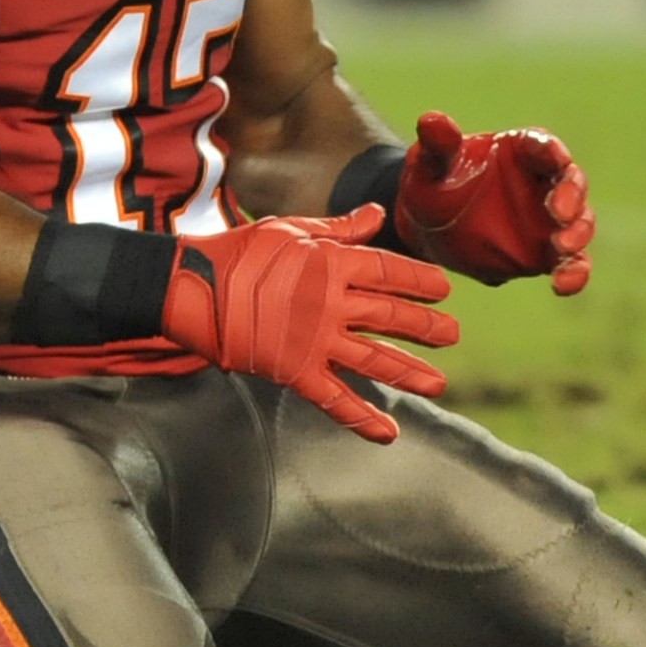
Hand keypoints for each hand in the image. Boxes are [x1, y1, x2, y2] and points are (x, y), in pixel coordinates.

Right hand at [159, 206, 457, 443]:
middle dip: (426, 327)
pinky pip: (335, 400)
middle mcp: (330, 302)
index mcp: (331, 262)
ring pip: (373, 360)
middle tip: (453, 334)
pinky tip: (389, 433)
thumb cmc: (241, 251)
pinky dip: (362, 419)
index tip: (445, 289)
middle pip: (390, 316)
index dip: (420, 280)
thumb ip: (340, 228)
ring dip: (409, 372)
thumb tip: (379, 213)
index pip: (389, 270)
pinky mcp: (295, 371)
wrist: (192, 288)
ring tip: (439, 384)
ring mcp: (314, 340)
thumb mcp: (292, 228)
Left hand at [395, 111, 594, 294]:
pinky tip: (562, 285)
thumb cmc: (433, 183)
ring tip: (562, 246)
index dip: (549, 150)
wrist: (430, 227)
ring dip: (577, 233)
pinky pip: (571, 262)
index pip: (542, 145)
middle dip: (571, 195)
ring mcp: (549, 219)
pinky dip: (575, 273)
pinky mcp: (547, 252)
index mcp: (520, 151)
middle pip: (571, 182)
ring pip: (580, 222)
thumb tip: (432, 120)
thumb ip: (437, 145)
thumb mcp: (428, 164)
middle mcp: (543, 181)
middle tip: (558, 212)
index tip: (552, 157)